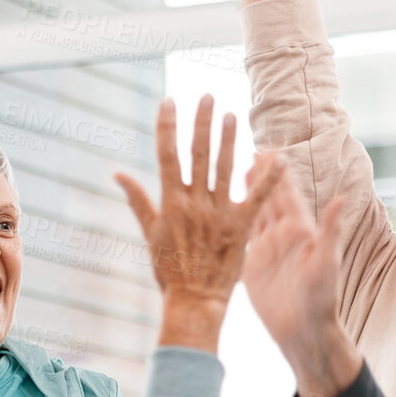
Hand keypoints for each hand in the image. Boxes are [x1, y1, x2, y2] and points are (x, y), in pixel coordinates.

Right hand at [116, 95, 286, 350]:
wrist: (193, 300)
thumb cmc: (169, 270)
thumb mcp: (150, 234)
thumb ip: (137, 200)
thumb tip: (117, 174)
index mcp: (171, 202)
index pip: (167, 155)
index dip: (168, 126)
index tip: (169, 101)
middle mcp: (194, 203)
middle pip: (198, 154)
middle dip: (202, 123)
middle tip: (207, 96)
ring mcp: (218, 214)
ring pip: (226, 168)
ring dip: (230, 140)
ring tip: (233, 115)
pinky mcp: (240, 228)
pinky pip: (257, 198)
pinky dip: (268, 177)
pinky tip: (278, 156)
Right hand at [241, 170, 362, 396]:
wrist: (303, 330)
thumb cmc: (321, 299)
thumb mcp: (326, 262)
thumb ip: (330, 230)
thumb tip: (341, 198)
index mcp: (301, 231)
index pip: (287, 194)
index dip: (277, 172)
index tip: (268, 149)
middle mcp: (283, 236)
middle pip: (268, 198)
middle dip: (258, 175)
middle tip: (246, 150)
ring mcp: (266, 249)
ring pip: (254, 213)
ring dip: (245, 192)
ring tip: (234, 170)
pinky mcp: (251, 265)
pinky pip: (241, 237)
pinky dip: (233, 220)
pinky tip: (222, 208)